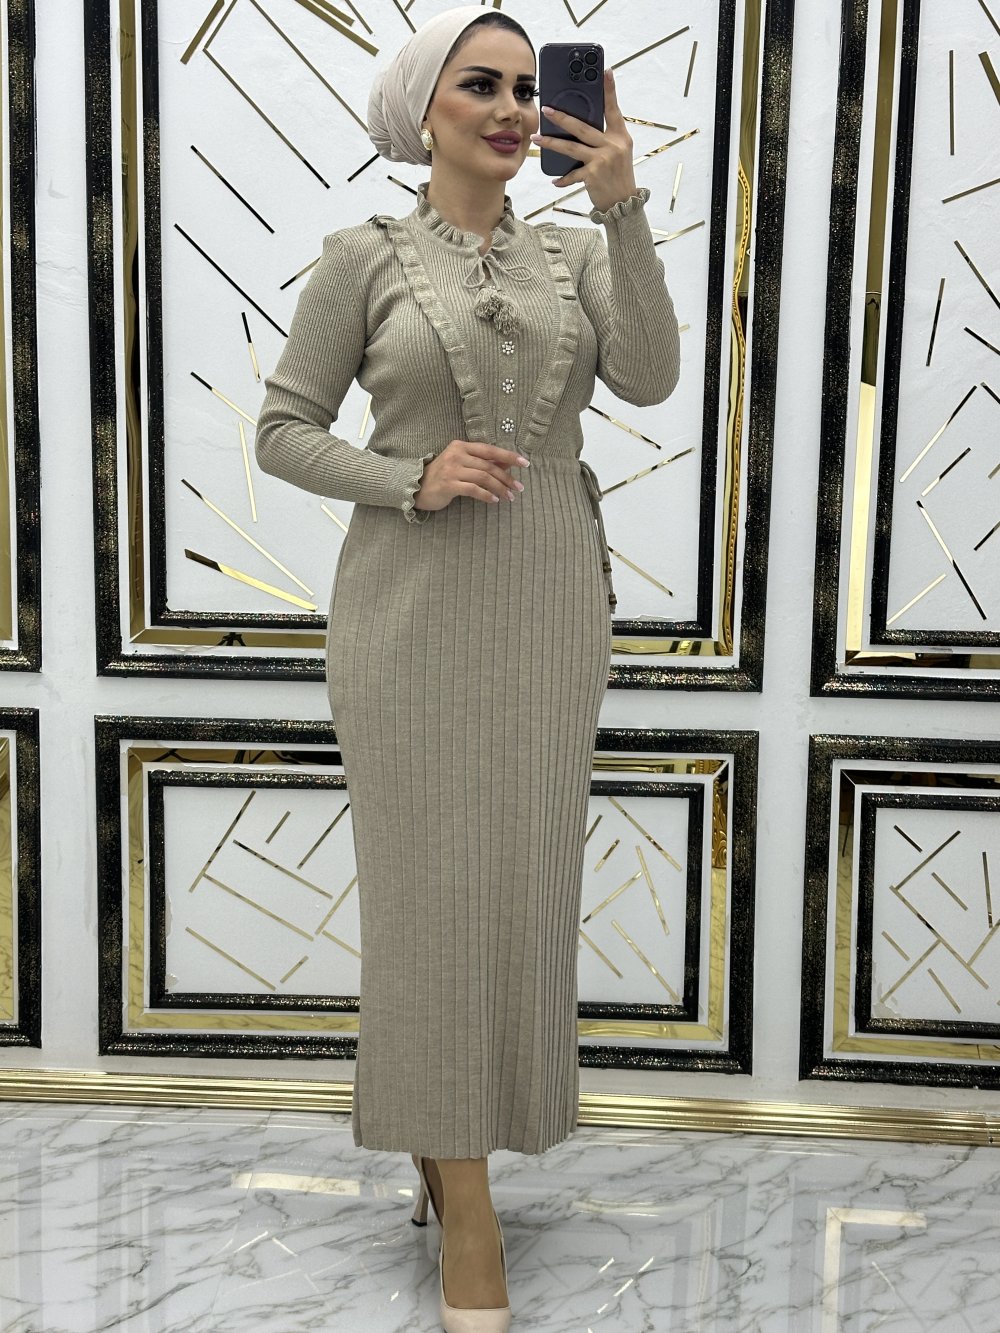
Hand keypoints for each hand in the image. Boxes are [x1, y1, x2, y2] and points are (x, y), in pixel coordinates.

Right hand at [414, 440, 528, 510]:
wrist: (416, 487)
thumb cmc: (442, 476)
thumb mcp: (462, 465)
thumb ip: (482, 463)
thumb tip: (507, 465)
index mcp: (461, 446)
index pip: (490, 449)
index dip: (509, 456)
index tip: (525, 463)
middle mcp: (456, 455)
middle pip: (488, 465)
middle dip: (507, 478)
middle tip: (518, 488)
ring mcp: (451, 469)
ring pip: (483, 477)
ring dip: (500, 488)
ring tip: (509, 497)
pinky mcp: (448, 484)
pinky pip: (473, 489)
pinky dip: (486, 495)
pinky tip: (494, 501)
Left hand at [530, 68, 637, 213]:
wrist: (624, 204)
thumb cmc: (618, 175)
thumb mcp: (618, 152)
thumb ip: (604, 137)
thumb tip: (581, 125)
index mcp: (620, 136)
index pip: (613, 109)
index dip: (610, 90)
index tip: (606, 70)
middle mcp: (612, 145)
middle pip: (583, 127)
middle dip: (562, 118)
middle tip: (546, 109)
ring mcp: (602, 160)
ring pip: (571, 148)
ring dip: (551, 143)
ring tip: (536, 138)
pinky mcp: (593, 175)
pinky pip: (573, 175)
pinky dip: (563, 179)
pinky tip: (554, 180)